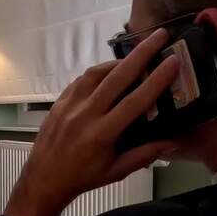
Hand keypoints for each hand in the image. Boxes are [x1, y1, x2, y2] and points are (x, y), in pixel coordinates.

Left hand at [4, 28, 179, 215]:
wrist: (43, 179)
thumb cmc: (83, 177)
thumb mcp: (117, 171)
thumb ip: (144, 154)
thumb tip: (174, 141)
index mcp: (102, 134)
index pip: (135, 101)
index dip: (156, 80)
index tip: (172, 61)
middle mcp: (85, 115)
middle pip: (116, 77)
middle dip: (140, 53)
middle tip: (158, 35)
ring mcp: (69, 106)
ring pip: (95, 74)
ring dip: (117, 61)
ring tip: (136, 56)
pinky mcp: (58, 102)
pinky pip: (80, 81)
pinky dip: (97, 73)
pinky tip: (109, 72)